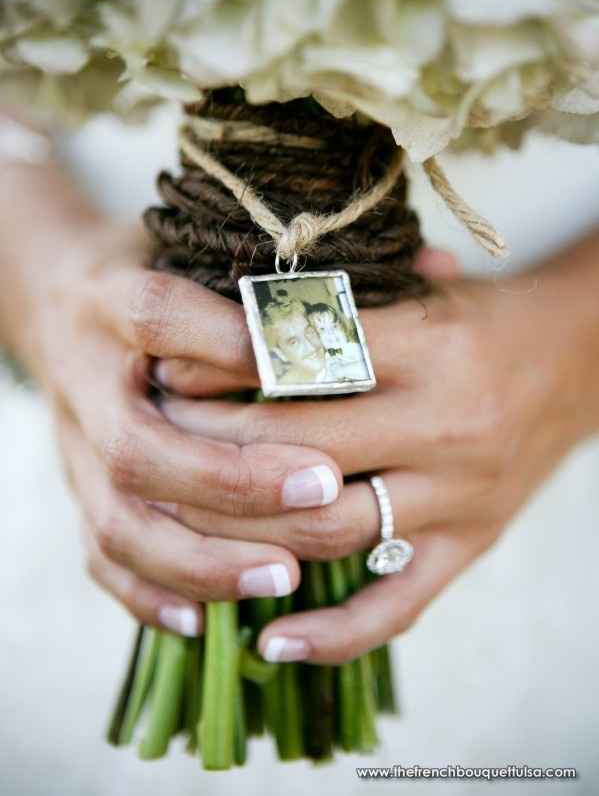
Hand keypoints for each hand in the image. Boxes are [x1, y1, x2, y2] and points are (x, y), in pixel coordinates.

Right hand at [31, 221, 346, 635]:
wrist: (55, 299)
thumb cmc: (155, 270)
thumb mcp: (210, 246)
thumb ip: (300, 265)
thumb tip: (439, 265)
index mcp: (115, 301)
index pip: (163, 319)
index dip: (234, 346)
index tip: (311, 367)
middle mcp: (86, 381)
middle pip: (142, 448)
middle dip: (234, 479)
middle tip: (326, 488)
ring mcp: (73, 449)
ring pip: (124, 523)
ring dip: (204, 557)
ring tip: (286, 573)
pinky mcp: (74, 492)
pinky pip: (102, 559)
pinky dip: (151, 595)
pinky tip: (206, 623)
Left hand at [159, 254, 593, 662]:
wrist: (580, 356)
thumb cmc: (483, 317)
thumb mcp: (419, 290)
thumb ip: (339, 301)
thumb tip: (228, 310)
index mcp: (430, 346)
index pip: (305, 363)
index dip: (224, 371)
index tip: (167, 376)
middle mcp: (447, 424)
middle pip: (302, 453)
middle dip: (212, 452)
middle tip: (153, 444)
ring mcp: (461, 494)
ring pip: (333, 530)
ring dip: (245, 536)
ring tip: (181, 527)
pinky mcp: (472, 543)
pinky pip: (399, 605)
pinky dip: (333, 633)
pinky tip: (269, 640)